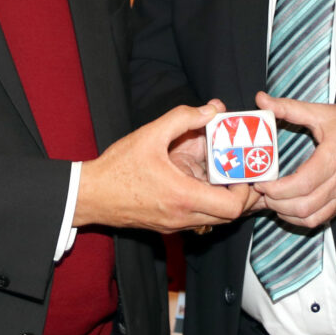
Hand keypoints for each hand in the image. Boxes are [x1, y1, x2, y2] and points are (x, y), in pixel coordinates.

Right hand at [75, 103, 249, 231]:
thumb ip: (182, 118)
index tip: (240, 169)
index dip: (244, 190)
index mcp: (183, 197)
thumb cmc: (117, 168)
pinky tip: (195, 177)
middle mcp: (183, 216)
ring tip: (216, 170)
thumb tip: (211, 109)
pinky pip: (198, 217)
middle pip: (229, 216)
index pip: (232, 208)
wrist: (90, 195)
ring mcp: (176, 224)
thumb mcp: (150, 134)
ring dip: (221, 196)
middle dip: (238, 192)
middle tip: (235, 169)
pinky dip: (205, 200)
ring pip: (214, 218)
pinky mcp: (168, 225)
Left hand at [252, 91, 335, 227]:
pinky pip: (320, 219)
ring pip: (310, 218)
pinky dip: (301, 218)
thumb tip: (261, 99)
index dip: (277, 189)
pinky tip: (288, 207)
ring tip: (272, 200)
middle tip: (261, 190)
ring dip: (286, 214)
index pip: (301, 184)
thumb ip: (289, 107)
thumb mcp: (322, 112)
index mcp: (332, 159)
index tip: (261, 182)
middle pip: (303, 206)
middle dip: (276, 203)